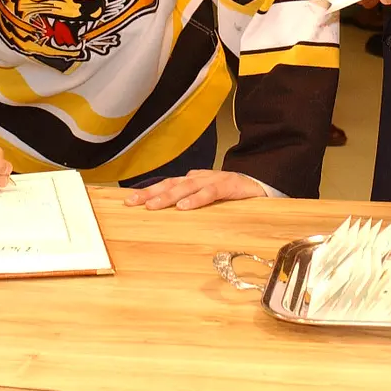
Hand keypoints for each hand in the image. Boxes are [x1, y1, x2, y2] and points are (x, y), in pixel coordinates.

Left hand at [124, 169, 265, 210]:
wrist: (263, 184)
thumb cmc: (232, 193)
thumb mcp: (208, 198)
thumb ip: (191, 201)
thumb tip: (168, 212)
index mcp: (193, 181)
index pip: (166, 185)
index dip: (148, 191)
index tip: (128, 201)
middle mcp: (200, 178)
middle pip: (171, 184)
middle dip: (150, 193)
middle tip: (132, 203)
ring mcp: (215, 180)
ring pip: (187, 187)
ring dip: (169, 196)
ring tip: (153, 205)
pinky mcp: (230, 186)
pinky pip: (211, 192)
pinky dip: (197, 199)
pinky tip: (185, 206)